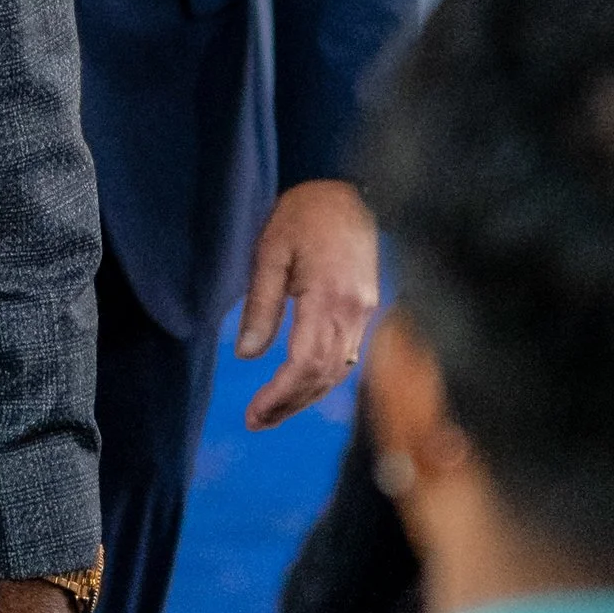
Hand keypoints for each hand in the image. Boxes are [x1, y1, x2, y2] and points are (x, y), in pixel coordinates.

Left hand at [237, 179, 379, 431]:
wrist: (350, 189)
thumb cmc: (304, 214)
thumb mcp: (270, 253)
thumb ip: (260, 305)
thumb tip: (247, 356)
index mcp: (329, 296)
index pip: (305, 363)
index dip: (280, 395)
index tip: (254, 414)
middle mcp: (354, 310)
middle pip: (324, 374)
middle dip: (290, 404)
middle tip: (256, 422)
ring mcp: (365, 310)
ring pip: (338, 370)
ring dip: (306, 396)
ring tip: (272, 413)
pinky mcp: (366, 307)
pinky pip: (347, 354)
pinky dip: (323, 377)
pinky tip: (301, 386)